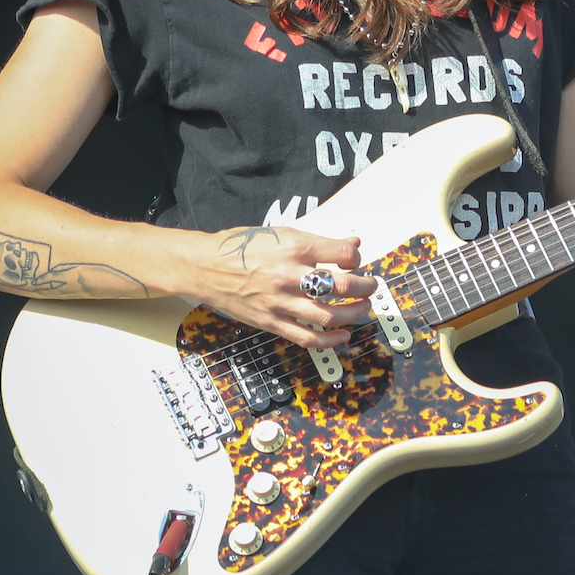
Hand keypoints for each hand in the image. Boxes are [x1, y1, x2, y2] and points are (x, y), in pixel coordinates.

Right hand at [183, 224, 377, 347]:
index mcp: (294, 248)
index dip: (357, 258)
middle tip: (370, 286)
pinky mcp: (271, 322)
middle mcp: (289, 275)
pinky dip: (329, 340)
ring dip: (353, 313)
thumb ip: (320, 242)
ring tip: (362, 307)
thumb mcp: (282, 234)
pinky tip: (343, 335)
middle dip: (364, 287)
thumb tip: (353, 243)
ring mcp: (280, 302)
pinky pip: (306, 337)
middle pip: (341, 286)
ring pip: (328, 315)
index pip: (343, 255)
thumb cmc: (242, 247)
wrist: (204, 266)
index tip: (356, 261)